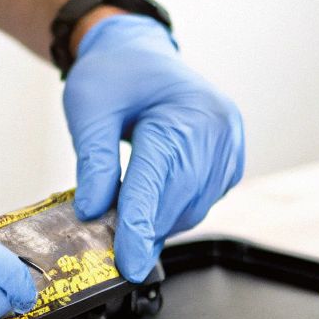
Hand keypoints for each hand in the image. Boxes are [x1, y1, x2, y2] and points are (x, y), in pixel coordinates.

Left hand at [63, 14, 245, 280]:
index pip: (159, 181)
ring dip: (155, 221)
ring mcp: (229, 147)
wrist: (138, 55)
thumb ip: (93, 161)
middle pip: (179, 201)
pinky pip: (199, 203)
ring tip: (120, 209)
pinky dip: (170, 211)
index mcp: (186, 112)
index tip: (127, 263)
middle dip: (142, 229)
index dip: (140, 227)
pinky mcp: (228, 164)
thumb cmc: (114, 75)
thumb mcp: (88, 110)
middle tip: (105, 242)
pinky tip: (146, 199)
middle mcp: (218, 130)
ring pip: (191, 209)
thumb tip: (92, 211)